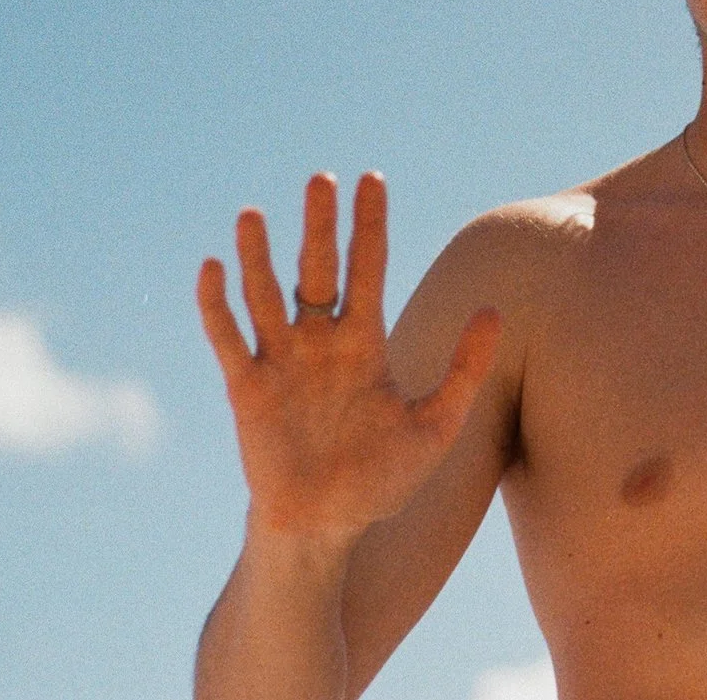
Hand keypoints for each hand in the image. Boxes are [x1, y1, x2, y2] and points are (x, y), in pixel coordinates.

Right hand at [197, 172, 501, 542]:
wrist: (326, 527)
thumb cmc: (380, 478)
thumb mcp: (436, 425)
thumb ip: (465, 369)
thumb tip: (494, 310)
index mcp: (364, 343)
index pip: (367, 268)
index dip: (369, 225)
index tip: (371, 179)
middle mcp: (320, 341)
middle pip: (318, 270)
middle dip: (320, 226)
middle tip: (321, 178)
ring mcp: (281, 361)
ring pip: (266, 295)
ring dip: (259, 256)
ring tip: (253, 214)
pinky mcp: (246, 389)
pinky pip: (228, 338)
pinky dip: (217, 305)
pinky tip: (212, 268)